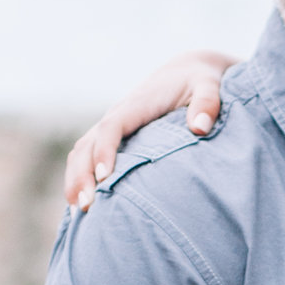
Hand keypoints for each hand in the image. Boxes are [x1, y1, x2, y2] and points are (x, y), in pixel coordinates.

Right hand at [62, 51, 234, 210]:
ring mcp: (112, 126)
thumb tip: (200, 127)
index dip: (105, 150)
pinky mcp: (113, 138)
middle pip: (88, 143)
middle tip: (87, 206)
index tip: (104, 177)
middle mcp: (118, 114)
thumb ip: (207, 102)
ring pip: (81, 151)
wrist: (188, 73)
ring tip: (78, 211)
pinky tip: (81, 206)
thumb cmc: (200, 81)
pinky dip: (78, 178)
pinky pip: (86, 157)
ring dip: (75, 180)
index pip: (112, 126)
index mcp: (138, 103)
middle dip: (82, 174)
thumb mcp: (210, 85)